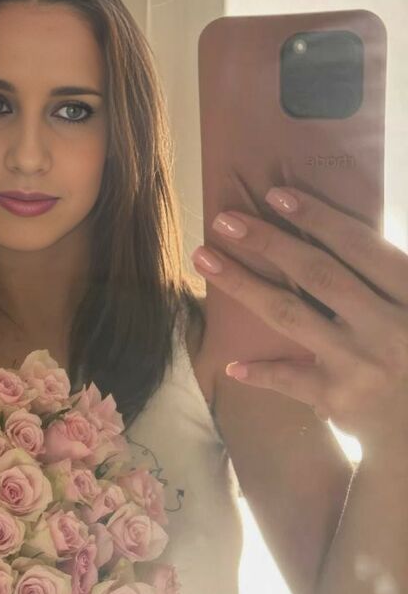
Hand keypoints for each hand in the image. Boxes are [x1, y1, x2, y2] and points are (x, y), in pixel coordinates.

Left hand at [191, 186, 407, 451]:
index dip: (319, 218)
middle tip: (224, 219)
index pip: (360, 247)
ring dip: (242, 284)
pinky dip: (261, 372)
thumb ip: (384, 273)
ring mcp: (363, 364)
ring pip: (291, 316)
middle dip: (267, 242)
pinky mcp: (341, 398)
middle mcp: (391, 327)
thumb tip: (327, 227)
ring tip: (204, 259)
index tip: (276, 195)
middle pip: (318, 274)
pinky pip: (290, 378)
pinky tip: (231, 364)